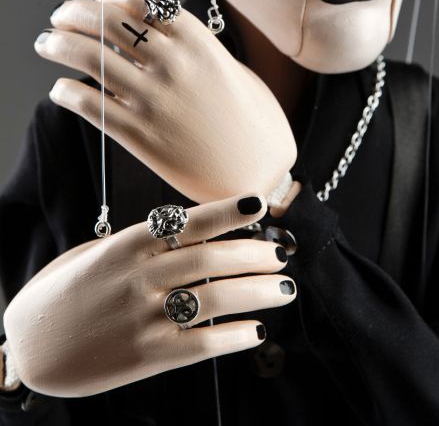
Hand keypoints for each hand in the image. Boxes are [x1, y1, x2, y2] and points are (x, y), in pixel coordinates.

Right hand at [3, 194, 295, 396]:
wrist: (30, 344)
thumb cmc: (65, 290)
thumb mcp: (97, 252)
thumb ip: (142, 243)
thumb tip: (191, 233)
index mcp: (127, 245)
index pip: (186, 223)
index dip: (226, 213)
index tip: (258, 205)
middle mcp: (139, 278)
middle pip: (210, 261)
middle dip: (254, 256)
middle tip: (283, 254)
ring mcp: (144, 318)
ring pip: (214, 300)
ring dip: (257, 293)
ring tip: (285, 289)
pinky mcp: (146, 356)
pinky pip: (201, 344)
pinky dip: (234, 336)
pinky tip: (257, 331)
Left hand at [35, 0, 296, 201]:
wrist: (260, 173)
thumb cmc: (254, 120)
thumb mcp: (233, 70)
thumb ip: (197, 51)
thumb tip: (158, 38)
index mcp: (200, 44)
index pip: (143, 1)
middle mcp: (174, 65)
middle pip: (108, 21)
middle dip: (75, 13)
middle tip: (60, 17)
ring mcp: (154, 100)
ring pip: (90, 56)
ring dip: (58, 44)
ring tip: (47, 44)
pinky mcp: (139, 135)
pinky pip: (88, 103)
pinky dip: (66, 91)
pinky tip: (62, 89)